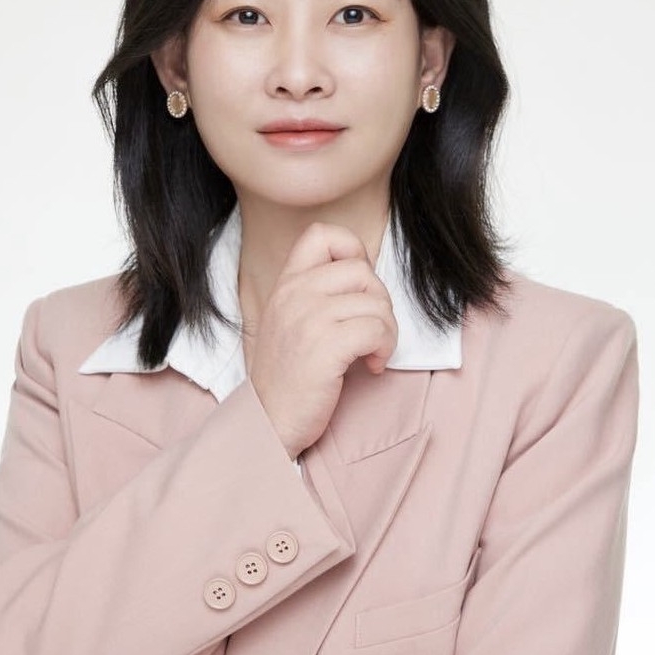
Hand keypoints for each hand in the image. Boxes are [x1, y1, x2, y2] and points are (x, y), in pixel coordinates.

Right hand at [247, 222, 398, 459]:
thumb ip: (316, 292)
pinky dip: (384, 348)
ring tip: (372, 352)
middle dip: (379, 302)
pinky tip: (371, 365)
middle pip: (362, 270)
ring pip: (376, 302)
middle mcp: (295, 294)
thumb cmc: (288, 375)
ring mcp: (309, 318)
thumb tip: (365, 275)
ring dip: (386, 331)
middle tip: (371, 330)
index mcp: (286, 283)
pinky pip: (377, 329)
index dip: (353, 250)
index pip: (322, 234)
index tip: (357, 287)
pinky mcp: (326, 346)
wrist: (268, 420)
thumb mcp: (290, 319)